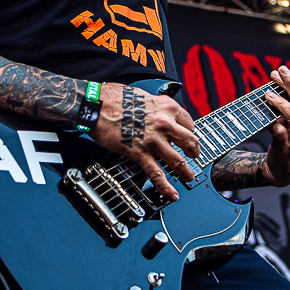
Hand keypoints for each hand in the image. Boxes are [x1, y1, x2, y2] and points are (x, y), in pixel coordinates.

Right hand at [91, 83, 199, 201]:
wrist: (95, 105)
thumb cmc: (113, 97)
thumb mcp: (142, 95)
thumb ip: (155, 107)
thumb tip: (157, 113)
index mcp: (166, 106)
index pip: (189, 122)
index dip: (189, 131)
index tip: (187, 137)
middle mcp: (164, 123)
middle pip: (190, 142)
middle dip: (194, 152)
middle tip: (194, 157)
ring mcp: (153, 140)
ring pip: (178, 161)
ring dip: (186, 172)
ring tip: (188, 177)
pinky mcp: (140, 153)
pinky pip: (157, 174)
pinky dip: (166, 187)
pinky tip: (172, 194)